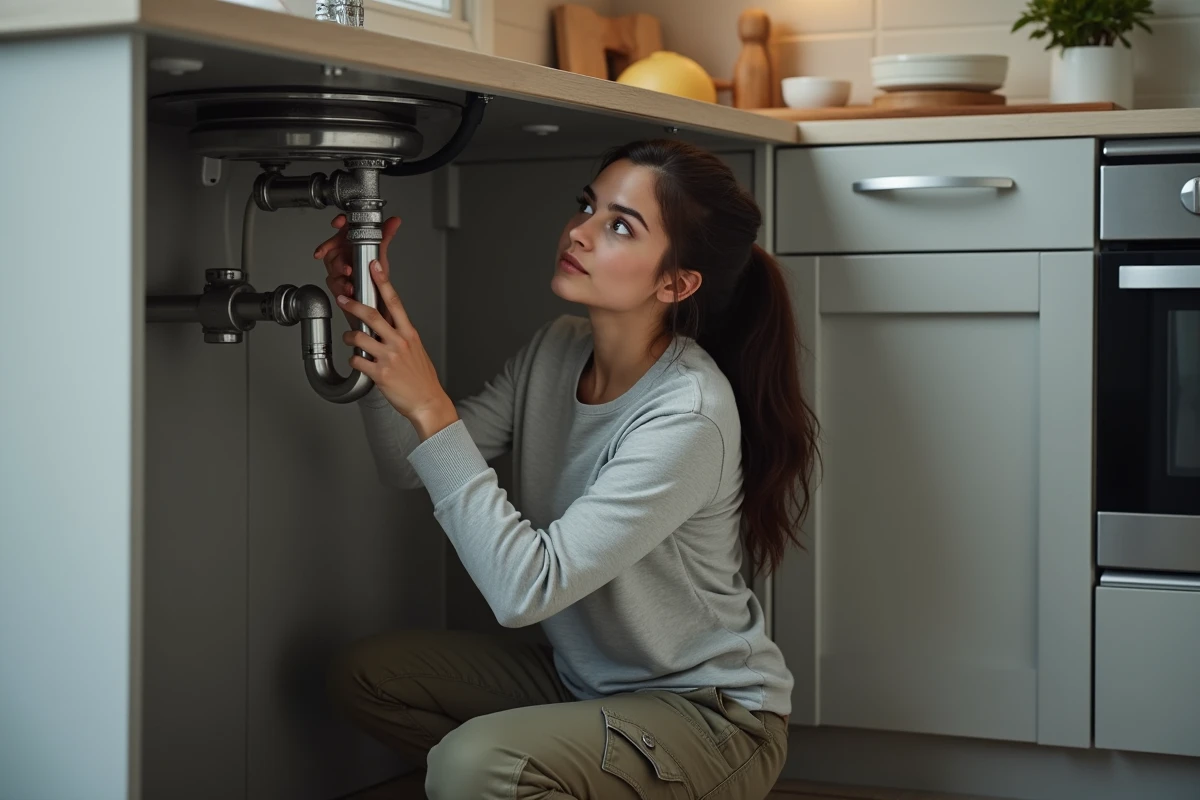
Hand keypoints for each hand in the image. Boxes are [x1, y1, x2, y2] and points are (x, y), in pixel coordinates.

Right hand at [313, 214, 402, 326]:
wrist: (376, 305)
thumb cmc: (377, 280)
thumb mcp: (381, 256)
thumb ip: (385, 236)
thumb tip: (394, 221)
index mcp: (353, 245)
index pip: (343, 230)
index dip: (340, 224)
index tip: (338, 223)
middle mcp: (344, 255)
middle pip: (332, 249)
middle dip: (338, 258)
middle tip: (346, 266)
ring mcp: (339, 269)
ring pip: (331, 266)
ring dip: (340, 271)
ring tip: (350, 275)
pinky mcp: (336, 283)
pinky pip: (334, 282)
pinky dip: (342, 285)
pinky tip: (350, 288)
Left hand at [336, 260, 459, 440]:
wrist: (428, 402)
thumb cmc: (422, 379)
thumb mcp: (417, 350)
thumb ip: (401, 336)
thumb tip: (386, 326)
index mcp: (409, 334)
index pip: (394, 302)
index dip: (383, 282)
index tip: (374, 267)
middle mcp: (399, 342)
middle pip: (372, 315)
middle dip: (353, 304)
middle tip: (343, 298)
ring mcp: (389, 357)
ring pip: (358, 338)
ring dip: (349, 337)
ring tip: (350, 340)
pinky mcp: (379, 374)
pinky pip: (357, 361)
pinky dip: (354, 361)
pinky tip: (360, 363)